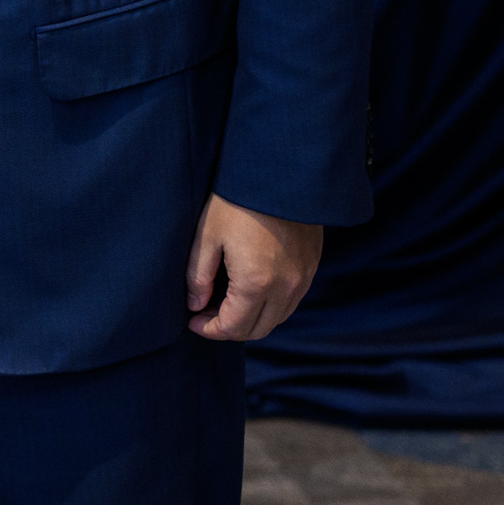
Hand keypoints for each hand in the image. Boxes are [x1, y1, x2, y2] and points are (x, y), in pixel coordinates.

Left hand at [186, 194, 322, 340]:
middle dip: (230, 329)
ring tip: (224, 304)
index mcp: (257, 283)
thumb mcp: (207, 235)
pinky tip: (249, 290)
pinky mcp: (311, 266)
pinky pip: (291, 300)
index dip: (210, 330)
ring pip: (278, 317)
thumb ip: (198, 275)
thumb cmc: (236, 201)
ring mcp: (303, 278)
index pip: (235, 327)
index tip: (191, 322)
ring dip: (252, 319)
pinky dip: (270, 305)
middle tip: (205, 315)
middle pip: (259, 329)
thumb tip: (194, 304)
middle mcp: (286, 288)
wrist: (279, 174)